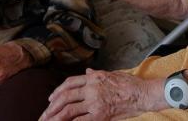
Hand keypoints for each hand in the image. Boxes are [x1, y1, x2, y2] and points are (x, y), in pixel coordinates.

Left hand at [40, 69, 162, 120]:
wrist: (142, 94)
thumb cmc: (130, 84)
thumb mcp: (111, 74)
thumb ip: (97, 74)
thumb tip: (87, 72)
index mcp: (93, 78)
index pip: (69, 83)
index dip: (58, 91)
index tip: (51, 98)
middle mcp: (91, 88)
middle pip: (66, 96)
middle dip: (52, 106)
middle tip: (44, 114)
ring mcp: (94, 101)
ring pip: (69, 109)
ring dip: (56, 116)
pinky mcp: (100, 114)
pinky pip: (80, 120)